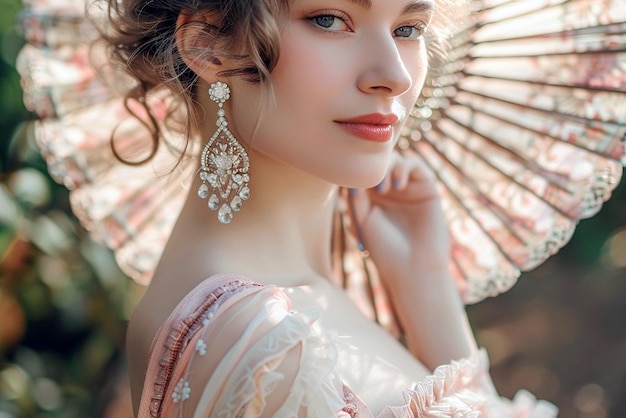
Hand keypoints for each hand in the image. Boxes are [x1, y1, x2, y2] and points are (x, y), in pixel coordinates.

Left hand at [348, 151, 450, 284]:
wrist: (414, 268)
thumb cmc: (384, 249)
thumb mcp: (361, 220)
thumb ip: (355, 194)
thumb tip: (352, 171)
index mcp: (369, 198)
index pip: (360, 172)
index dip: (354, 172)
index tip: (350, 185)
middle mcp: (389, 190)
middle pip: (376, 162)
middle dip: (369, 169)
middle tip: (368, 188)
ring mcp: (408, 188)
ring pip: (394, 160)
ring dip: (385, 169)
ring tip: (382, 190)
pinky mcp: (427, 187)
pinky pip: (415, 164)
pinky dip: (403, 168)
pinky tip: (398, 185)